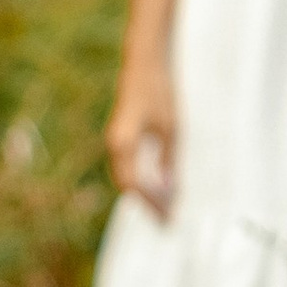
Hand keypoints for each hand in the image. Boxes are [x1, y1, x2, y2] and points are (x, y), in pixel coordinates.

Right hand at [106, 61, 176, 216]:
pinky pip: (128, 167)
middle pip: (127, 186)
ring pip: (126, 178)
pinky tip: (157, 187)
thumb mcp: (171, 128)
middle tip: (165, 222)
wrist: (145, 64)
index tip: (168, 217)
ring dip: (144, 194)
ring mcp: (116, 142)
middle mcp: (115, 146)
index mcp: (124, 144)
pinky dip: (141, 181)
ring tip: (163, 209)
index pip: (135, 184)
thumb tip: (170, 190)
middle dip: (147, 204)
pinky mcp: (122, 138)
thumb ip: (168, 161)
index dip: (152, 202)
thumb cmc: (159, 92)